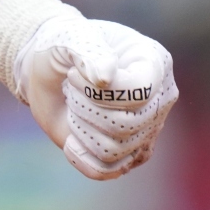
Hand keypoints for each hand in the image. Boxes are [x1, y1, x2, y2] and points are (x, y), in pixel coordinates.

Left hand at [14, 15, 176, 180]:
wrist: (50, 73)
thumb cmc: (64, 48)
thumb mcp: (68, 38)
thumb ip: (87, 50)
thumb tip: (105, 76)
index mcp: (155, 62)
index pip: (137, 91)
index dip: (97, 89)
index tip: (74, 72)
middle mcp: (160, 99)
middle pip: (125, 123)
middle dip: (84, 107)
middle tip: (71, 88)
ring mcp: (149, 130)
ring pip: (113, 149)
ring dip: (80, 128)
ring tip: (75, 106)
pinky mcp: (130, 155)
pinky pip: (105, 170)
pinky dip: (80, 157)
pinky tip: (71, 138)